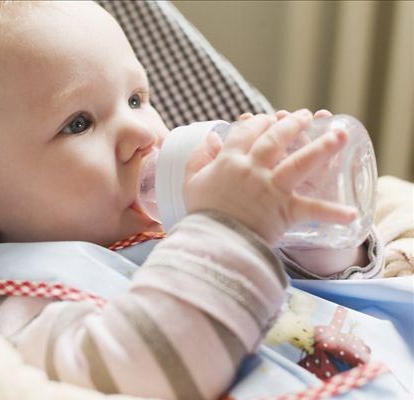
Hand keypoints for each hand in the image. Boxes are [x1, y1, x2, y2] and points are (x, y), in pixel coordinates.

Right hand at [183, 109, 356, 245]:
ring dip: (321, 148)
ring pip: (300, 162)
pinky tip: (352, 213)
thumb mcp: (192, 181)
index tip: (268, 117)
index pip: (246, 133)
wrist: (212, 242)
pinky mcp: (284, 210)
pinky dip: (332, 213)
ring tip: (339, 135)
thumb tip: (211, 138)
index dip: (258, 122)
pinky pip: (312, 210)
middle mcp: (253, 170)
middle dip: (291, 124)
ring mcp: (271, 188)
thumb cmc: (201, 213)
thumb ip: (199, 157)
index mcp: (229, 161)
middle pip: (275, 139)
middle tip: (305, 115)